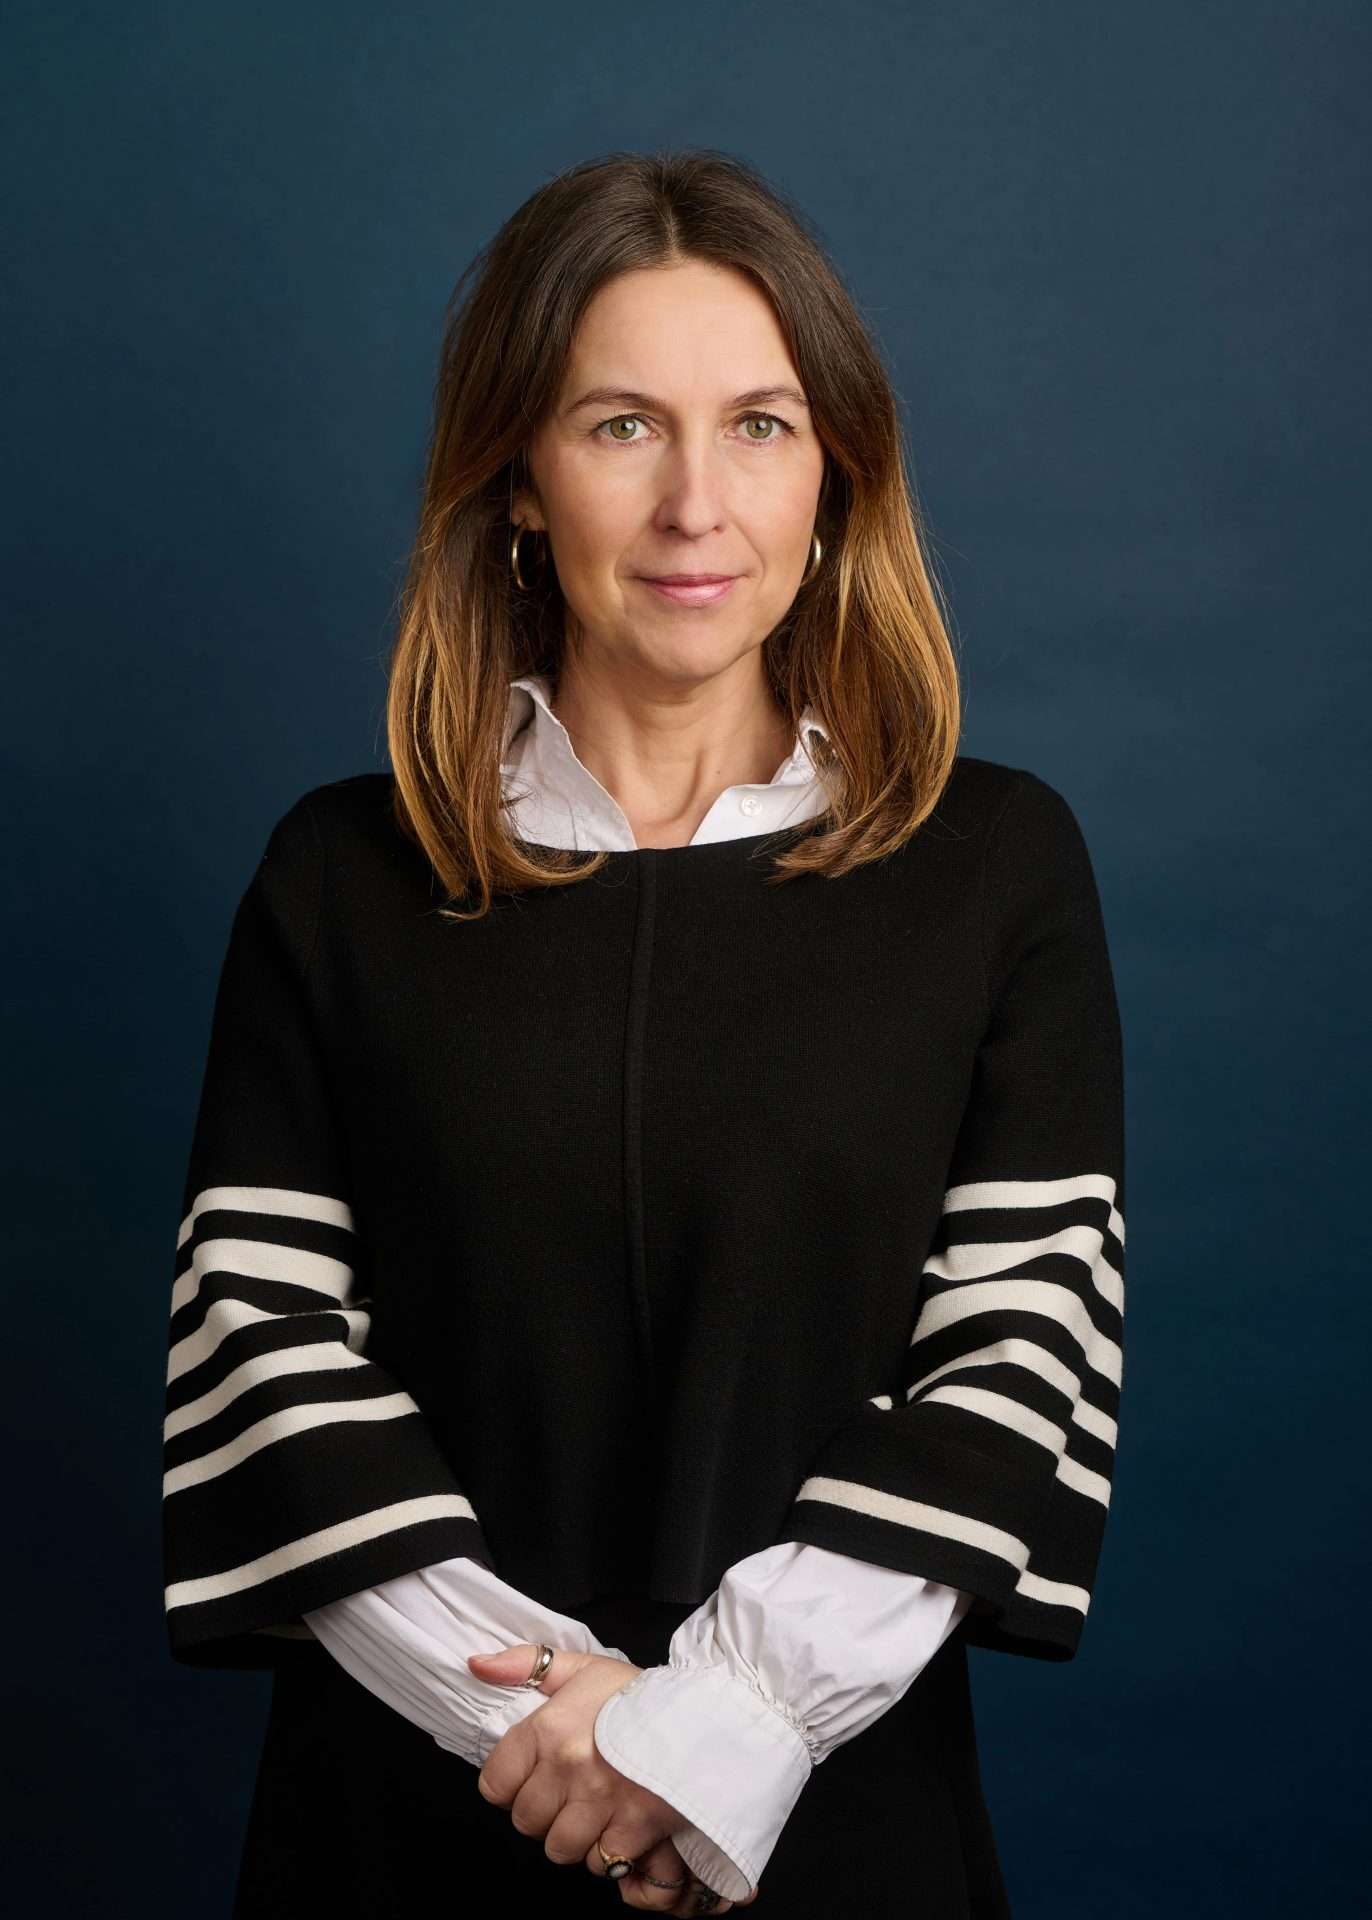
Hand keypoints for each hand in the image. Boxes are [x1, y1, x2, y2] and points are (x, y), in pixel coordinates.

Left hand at [469, 1641, 758, 1912]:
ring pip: (558, 1847)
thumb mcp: (583, 1666)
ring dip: (573, 1836)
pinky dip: (606, 1852)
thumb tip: (477, 1666)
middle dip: (544, 1812)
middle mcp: (568, 1767)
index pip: (495, 1783)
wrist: (707, 1714)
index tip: (533, 1776)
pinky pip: (598, 1861)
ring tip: (593, 1811)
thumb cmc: (641, 1694)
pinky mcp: (632, 1828)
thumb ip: (525, 1664)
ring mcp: (600, 1801)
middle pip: (526, 1821)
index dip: (511, 1784)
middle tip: (569, 1793)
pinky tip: (618, 1826)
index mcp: (549, 1727)